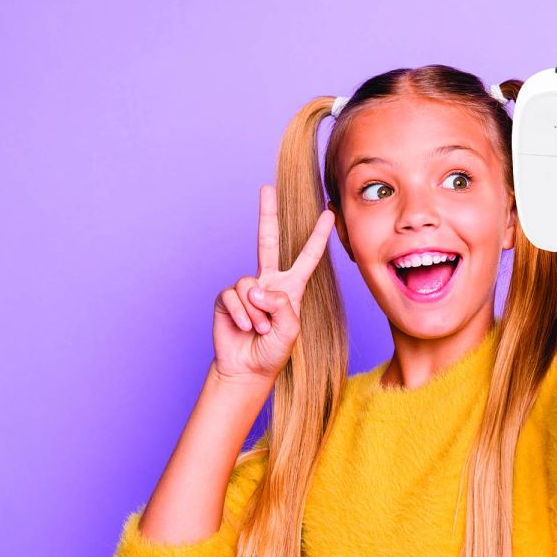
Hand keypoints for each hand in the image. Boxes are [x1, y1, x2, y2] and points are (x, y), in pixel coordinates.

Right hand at [212, 185, 335, 382]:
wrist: (247, 368)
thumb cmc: (273, 351)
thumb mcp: (290, 330)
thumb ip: (282, 306)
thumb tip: (258, 288)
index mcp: (291, 287)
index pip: (307, 257)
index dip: (318, 236)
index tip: (329, 213)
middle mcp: (268, 282)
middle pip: (267, 240)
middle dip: (267, 213)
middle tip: (266, 188)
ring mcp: (247, 289)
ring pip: (250, 285)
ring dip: (257, 312)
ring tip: (260, 329)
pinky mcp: (227, 298)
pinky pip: (234, 296)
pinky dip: (242, 315)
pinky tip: (245, 328)